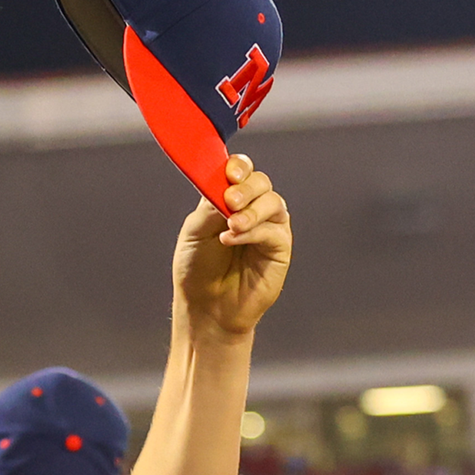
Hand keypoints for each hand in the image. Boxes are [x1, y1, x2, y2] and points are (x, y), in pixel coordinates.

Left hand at [173, 154, 291, 336]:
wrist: (205, 306)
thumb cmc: (197, 269)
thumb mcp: (194, 232)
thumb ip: (209, 206)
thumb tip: (224, 185)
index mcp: (229, 199)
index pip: (241, 172)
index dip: (239, 167)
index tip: (229, 173)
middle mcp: (252, 209)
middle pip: (260, 182)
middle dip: (246, 187)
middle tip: (229, 199)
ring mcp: (268, 226)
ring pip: (272, 202)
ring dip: (251, 210)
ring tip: (231, 225)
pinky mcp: (279, 247)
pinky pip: (273, 230)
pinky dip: (252, 232)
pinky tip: (232, 238)